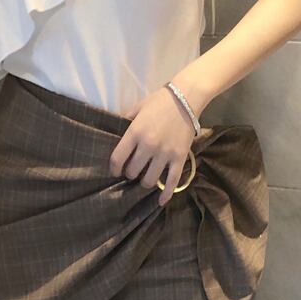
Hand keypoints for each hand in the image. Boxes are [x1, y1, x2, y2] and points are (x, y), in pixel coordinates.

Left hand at [109, 83, 196, 206]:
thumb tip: (115, 130)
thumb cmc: (159, 101)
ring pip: (149, 180)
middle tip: (132, 171)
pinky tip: (161, 201)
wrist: (186, 97)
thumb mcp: (138, 107)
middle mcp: (148, 146)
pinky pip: (172, 181)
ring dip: (144, 181)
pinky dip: (165, 194)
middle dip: (130, 174)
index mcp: (135, 132)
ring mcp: (165, 154)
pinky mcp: (179, 158)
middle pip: (133, 172)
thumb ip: (126, 119)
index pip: (118, 158)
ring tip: (145, 178)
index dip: (114, 168)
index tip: (115, 171)